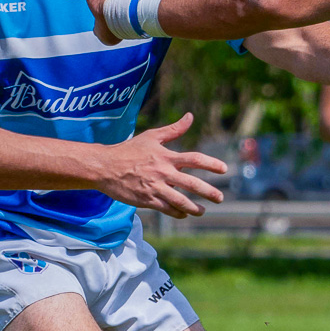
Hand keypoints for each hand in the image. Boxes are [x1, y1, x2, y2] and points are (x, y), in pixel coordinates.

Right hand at [98, 114, 227, 216]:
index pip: (194, 159)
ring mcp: (155, 188)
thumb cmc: (129, 150)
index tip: (224, 169)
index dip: (211, 164)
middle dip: (209, 192)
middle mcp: (163, 173)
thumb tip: (190, 116)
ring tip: (203, 210)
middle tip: (220, 198)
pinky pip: (166, 209)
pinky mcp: (146, 200)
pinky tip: (184, 214)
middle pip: (191, 184)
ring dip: (194, 208)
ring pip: (180, 201)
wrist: (104, 167)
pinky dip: (177, 213)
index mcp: (166, 157)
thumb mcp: (151, 137)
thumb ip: (173, 129)